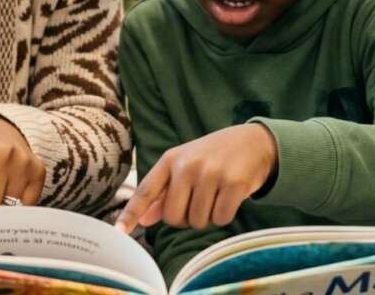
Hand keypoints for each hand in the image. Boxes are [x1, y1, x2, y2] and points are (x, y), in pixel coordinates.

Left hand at [115, 123, 277, 233]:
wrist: (254, 142)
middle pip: (173, 217)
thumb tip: (145, 219)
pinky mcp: (233, 183)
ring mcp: (211, 173)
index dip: (131, 214)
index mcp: (170, 160)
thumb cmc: (214, 157)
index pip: (146, 192)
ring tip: (216, 195)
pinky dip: (225, 215)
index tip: (119, 233)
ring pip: (197, 221)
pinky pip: (220, 219)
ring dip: (207, 217)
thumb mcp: (185, 166)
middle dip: (185, 219)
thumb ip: (163, 192)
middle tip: (199, 202)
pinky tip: (230, 197)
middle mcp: (187, 165)